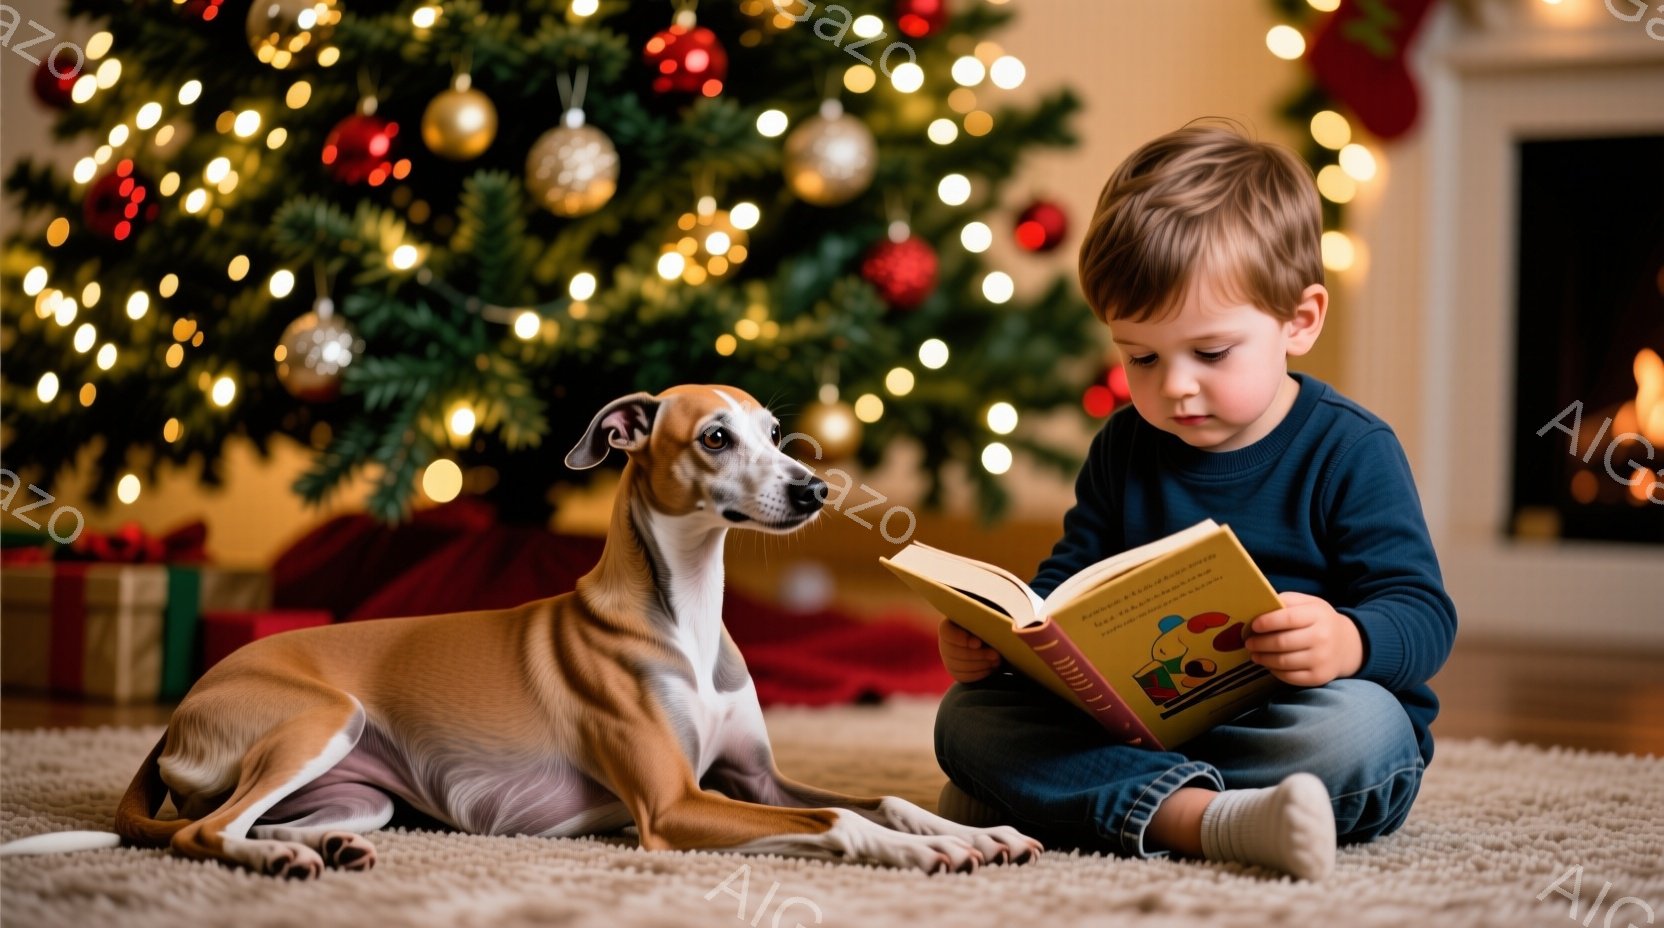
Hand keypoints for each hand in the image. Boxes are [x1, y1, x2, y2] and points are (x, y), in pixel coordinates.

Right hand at [939, 618, 1001, 683]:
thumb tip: (999, 625)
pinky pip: (964, 677)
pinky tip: (991, 668)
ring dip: (980, 664)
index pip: (946, 632)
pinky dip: (979, 673)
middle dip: (977, 655)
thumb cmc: (992, 624)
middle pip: (953, 652)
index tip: (978, 642)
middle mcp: (945, 642)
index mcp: (950, 624)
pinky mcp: (956, 672)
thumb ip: (987, 621)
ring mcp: (949, 659)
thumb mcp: (989, 620)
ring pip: (959, 666)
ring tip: (996, 660)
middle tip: (996, 654)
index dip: (961, 639)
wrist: (994, 638)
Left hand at [1245, 591, 1362, 686]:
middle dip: (1260, 643)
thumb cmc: (1319, 621)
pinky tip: (1268, 664)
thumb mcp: (1308, 604)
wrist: (1346, 645)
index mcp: (1318, 615)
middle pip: (1282, 642)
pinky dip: (1274, 671)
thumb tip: (1259, 606)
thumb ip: (1286, 601)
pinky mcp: (1319, 677)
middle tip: (1248, 643)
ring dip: (1263, 658)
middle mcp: (1323, 638)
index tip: (1254, 625)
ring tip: (1254, 654)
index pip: (1288, 618)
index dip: (1267, 622)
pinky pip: (1289, 677)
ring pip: (1283, 661)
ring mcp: (1322, 659)